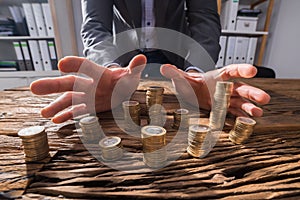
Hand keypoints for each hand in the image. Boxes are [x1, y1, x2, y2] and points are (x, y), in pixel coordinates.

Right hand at [30, 54, 145, 122]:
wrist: (122, 89)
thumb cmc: (125, 79)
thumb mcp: (132, 74)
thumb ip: (135, 68)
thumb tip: (142, 58)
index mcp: (99, 73)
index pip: (85, 67)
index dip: (75, 65)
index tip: (62, 64)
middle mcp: (89, 84)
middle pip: (69, 83)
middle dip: (53, 85)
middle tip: (34, 87)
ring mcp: (87, 96)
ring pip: (69, 100)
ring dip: (56, 106)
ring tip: (43, 113)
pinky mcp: (88, 107)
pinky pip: (76, 111)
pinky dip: (66, 115)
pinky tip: (55, 120)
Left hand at [160, 64, 269, 116]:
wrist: (189, 94)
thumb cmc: (188, 84)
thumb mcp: (181, 79)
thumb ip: (174, 73)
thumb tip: (164, 67)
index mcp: (217, 77)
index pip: (231, 71)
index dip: (242, 70)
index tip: (252, 71)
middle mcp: (224, 87)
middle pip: (241, 88)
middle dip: (252, 92)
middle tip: (264, 98)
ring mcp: (225, 99)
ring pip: (241, 102)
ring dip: (250, 106)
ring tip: (258, 112)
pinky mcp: (223, 110)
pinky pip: (235, 112)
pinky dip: (242, 116)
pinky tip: (251, 119)